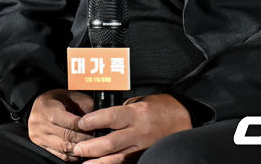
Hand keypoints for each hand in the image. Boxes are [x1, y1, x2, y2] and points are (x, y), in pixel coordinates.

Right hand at [28, 88, 93, 160]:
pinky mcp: (41, 147)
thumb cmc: (55, 99)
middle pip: (67, 137)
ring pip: (63, 149)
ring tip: (91, 148)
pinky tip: (81, 153)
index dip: (85, 127)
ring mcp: (40, 137)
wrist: (36, 105)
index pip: (71, 123)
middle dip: (84, 139)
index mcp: (49, 110)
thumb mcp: (70, 95)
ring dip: (79, 150)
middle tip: (98, 140)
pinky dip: (72, 156)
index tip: (97, 128)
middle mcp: (42, 125)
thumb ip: (84, 104)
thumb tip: (100, 115)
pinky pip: (59, 156)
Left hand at [72, 93, 191, 162]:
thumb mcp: (141, 101)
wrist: (184, 118)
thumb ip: (123, 109)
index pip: (111, 117)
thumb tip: (104, 115)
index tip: (82, 123)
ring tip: (84, 163)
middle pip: (110, 142)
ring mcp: (142, 146)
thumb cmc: (161, 106)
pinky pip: (125, 163)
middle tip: (77, 148)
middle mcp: (139, 131)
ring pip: (116, 158)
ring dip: (98, 162)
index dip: (94, 120)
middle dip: (91, 147)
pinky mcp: (144, 155)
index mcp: (137, 113)